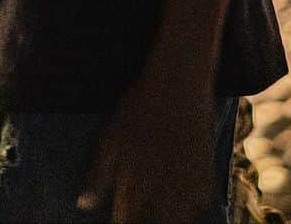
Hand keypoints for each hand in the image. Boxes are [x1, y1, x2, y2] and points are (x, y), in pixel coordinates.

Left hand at [78, 80, 218, 223]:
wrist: (178, 81)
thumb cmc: (139, 105)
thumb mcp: (111, 136)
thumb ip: (98, 174)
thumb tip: (83, 206)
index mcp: (135, 178)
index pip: (127, 218)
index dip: (124, 221)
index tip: (123, 220)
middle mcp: (162, 185)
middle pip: (156, 222)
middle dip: (147, 222)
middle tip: (143, 216)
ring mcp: (187, 180)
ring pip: (180, 218)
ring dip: (170, 218)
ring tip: (163, 213)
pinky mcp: (207, 173)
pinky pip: (202, 203)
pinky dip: (193, 206)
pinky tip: (185, 202)